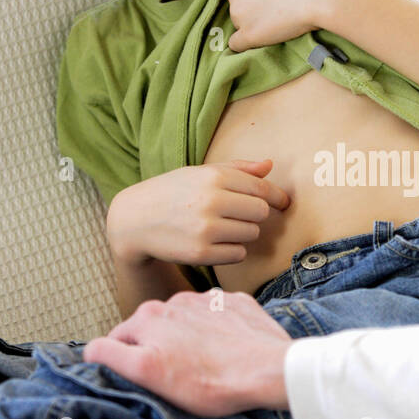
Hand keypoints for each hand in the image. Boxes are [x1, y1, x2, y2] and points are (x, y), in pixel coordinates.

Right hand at [83, 288, 292, 416]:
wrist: (268, 370)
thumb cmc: (210, 381)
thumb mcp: (149, 375)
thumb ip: (113, 356)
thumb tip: (90, 348)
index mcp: (148, 317)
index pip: (118, 338)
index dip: (124, 360)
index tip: (141, 378)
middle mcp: (174, 301)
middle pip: (152, 327)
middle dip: (157, 347)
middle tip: (175, 375)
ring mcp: (208, 299)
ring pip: (184, 319)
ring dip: (187, 337)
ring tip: (205, 363)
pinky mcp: (236, 303)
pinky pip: (217, 314)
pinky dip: (217, 329)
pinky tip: (228, 349)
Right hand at [107, 158, 290, 267]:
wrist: (134, 220)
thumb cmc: (172, 192)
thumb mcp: (200, 173)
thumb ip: (237, 169)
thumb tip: (269, 165)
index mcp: (213, 177)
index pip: (261, 188)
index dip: (277, 196)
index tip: (283, 202)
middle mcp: (211, 201)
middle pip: (260, 212)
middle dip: (254, 214)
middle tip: (238, 215)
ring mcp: (206, 229)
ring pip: (251, 234)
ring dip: (243, 232)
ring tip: (220, 227)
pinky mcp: (201, 253)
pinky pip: (238, 253)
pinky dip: (232, 250)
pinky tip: (213, 242)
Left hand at [227, 0, 334, 50]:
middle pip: (236, 4)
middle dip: (252, 9)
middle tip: (276, 12)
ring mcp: (238, 12)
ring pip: (239, 24)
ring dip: (254, 26)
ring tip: (278, 25)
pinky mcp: (247, 34)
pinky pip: (237, 44)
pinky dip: (248, 45)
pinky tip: (262, 42)